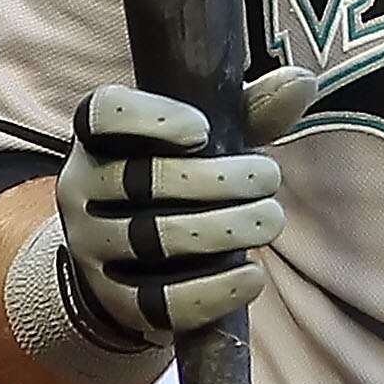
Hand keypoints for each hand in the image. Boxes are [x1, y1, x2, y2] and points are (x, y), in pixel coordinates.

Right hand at [57, 69, 321, 344]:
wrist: (129, 261)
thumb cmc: (179, 178)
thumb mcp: (208, 139)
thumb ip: (249, 110)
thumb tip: (302, 82)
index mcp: (99, 137)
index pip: (104, 113)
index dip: (152, 118)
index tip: (204, 131)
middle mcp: (82, 188)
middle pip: (144, 180)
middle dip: (219, 179)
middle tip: (270, 178)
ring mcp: (92, 248)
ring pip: (153, 239)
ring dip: (222, 229)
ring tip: (270, 219)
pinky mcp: (115, 301)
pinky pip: (160, 301)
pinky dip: (213, 290)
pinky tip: (251, 275)